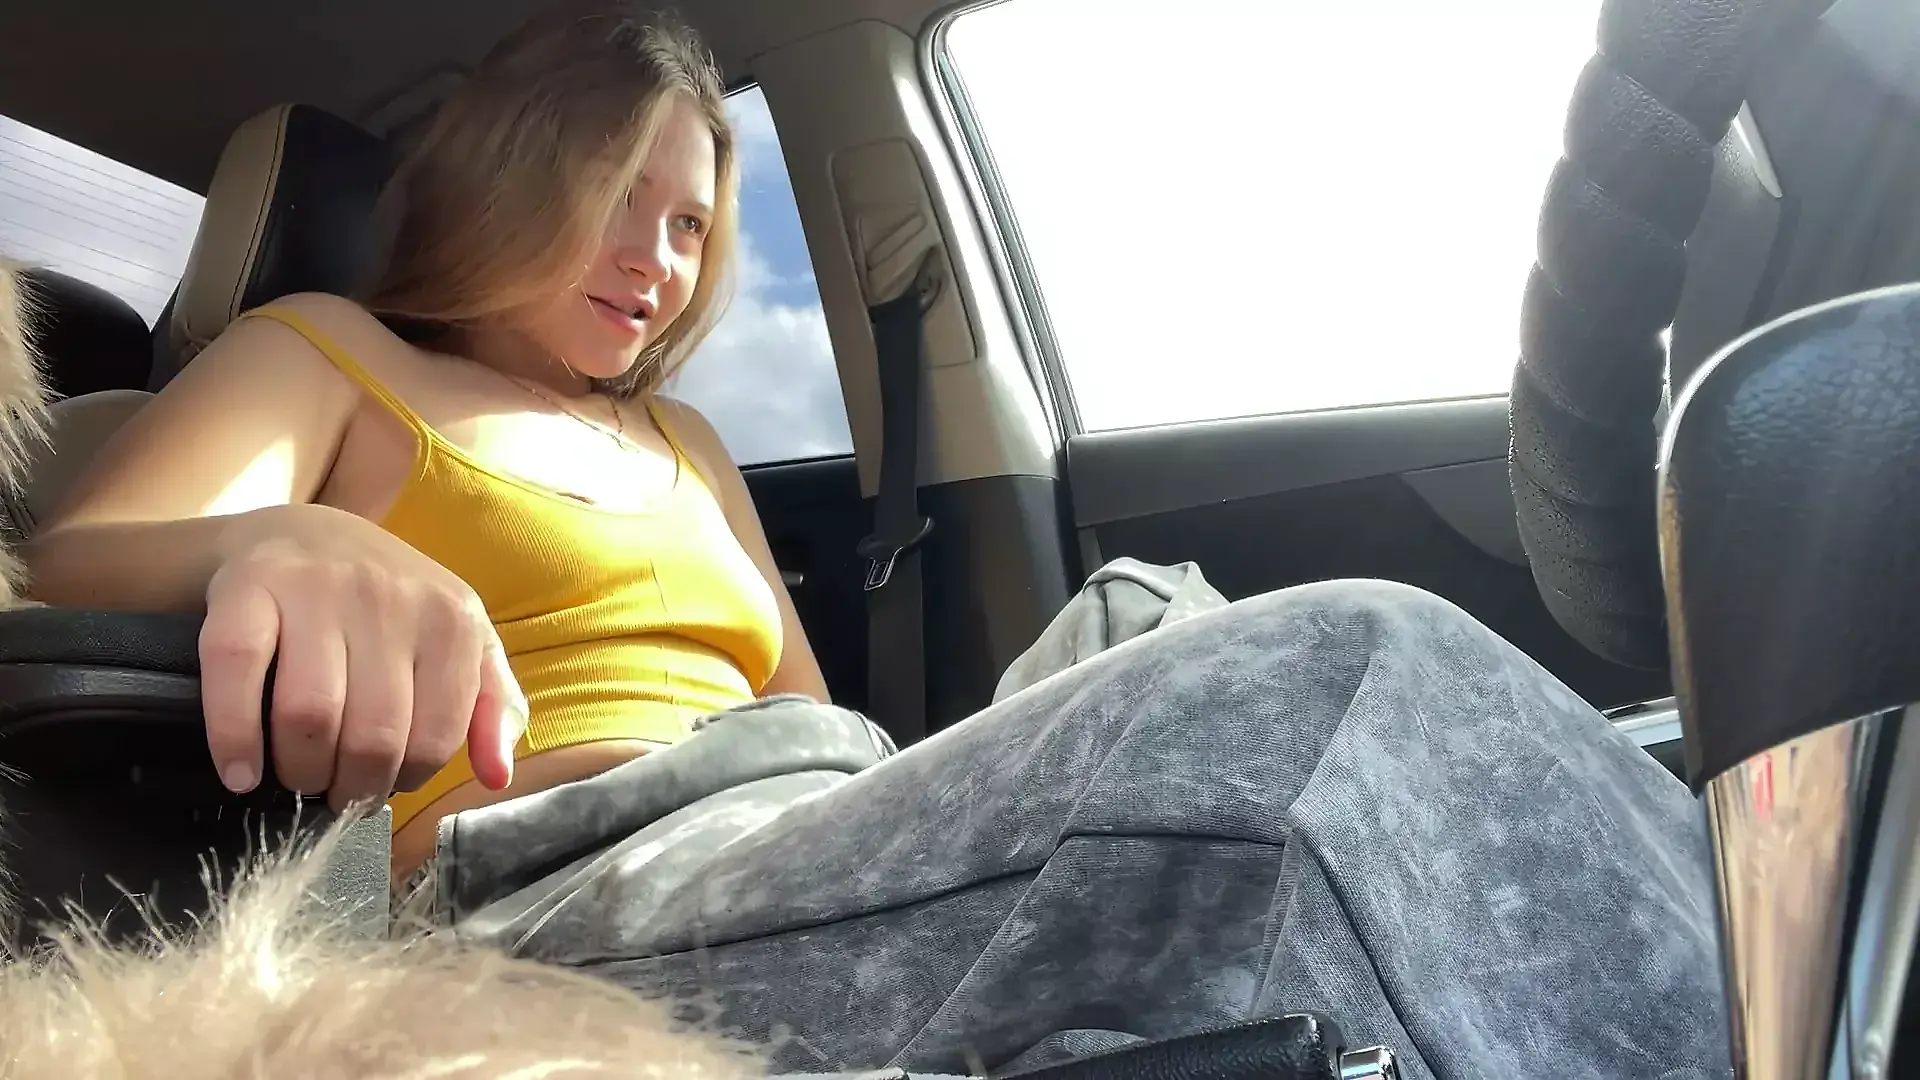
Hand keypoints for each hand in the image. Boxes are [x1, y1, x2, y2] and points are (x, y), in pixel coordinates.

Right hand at [197, 504, 527, 810]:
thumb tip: (497, 777)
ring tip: (296, 778)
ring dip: (300, 770)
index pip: (437, 739)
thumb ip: (491, 706)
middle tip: (337, 792)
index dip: (407, 779)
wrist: (305, 533)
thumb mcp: (462, 642)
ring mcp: (315, 588)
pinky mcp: (248, 585)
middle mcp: (388, 598)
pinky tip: (239, 772)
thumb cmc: (392, 606)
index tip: (384, 785)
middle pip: (373, 737)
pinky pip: (236, 673)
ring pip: (308, 714)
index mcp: (451, 619)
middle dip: (353, 787)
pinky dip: (233, 737)